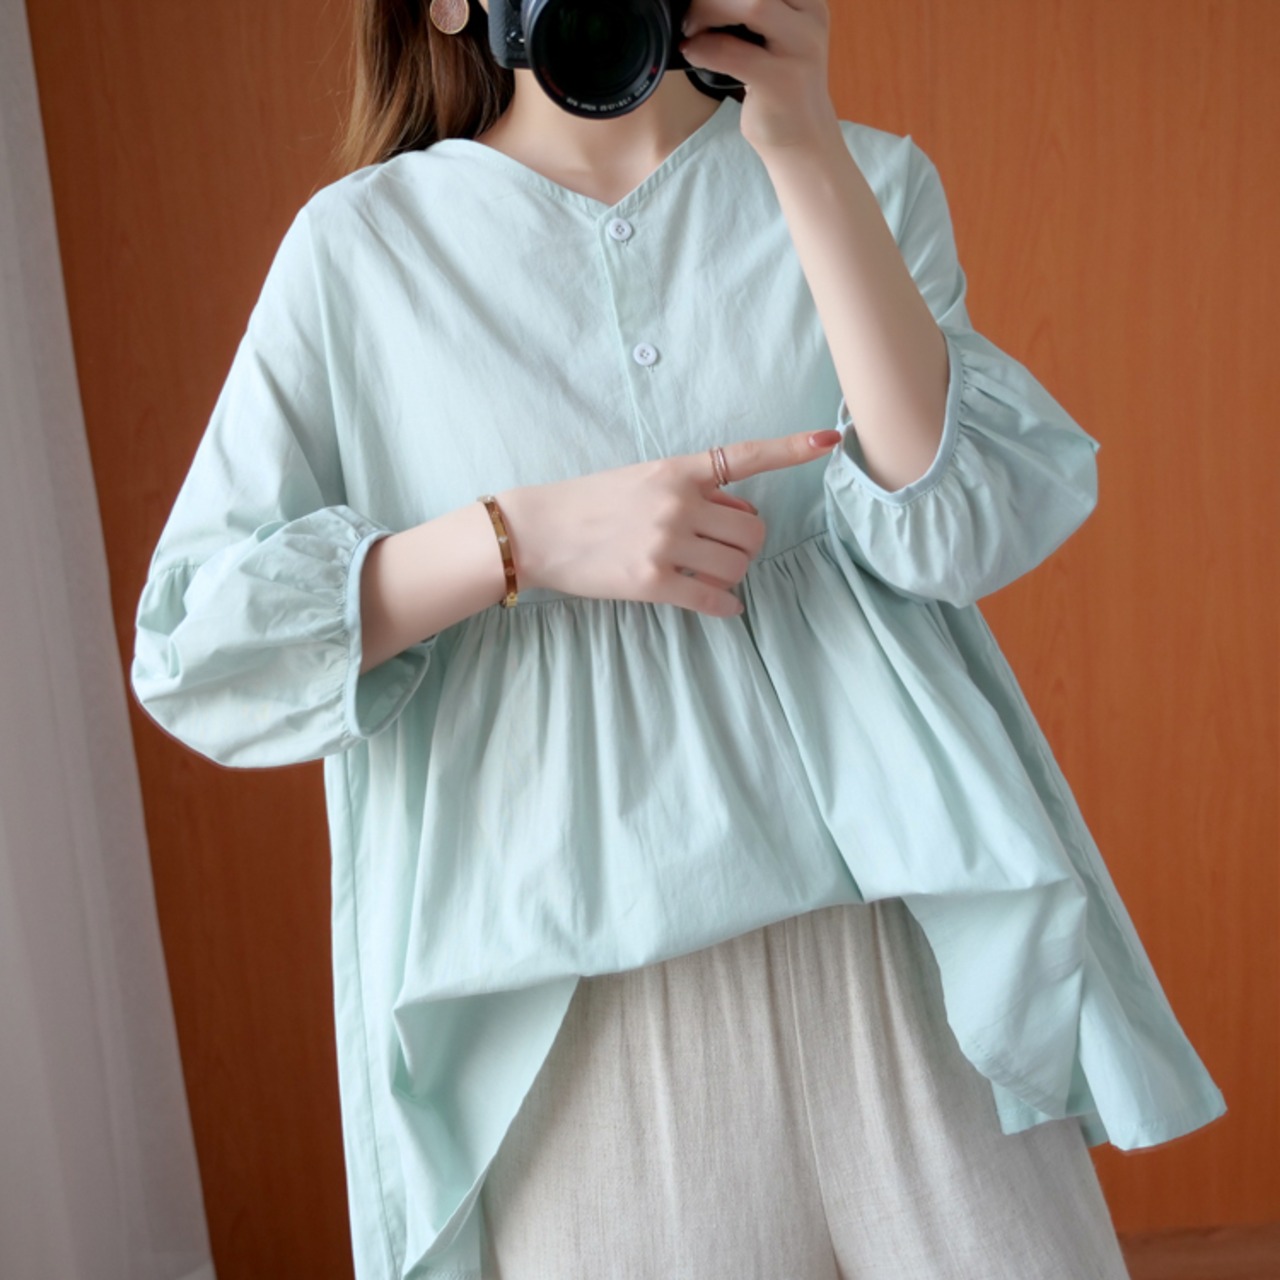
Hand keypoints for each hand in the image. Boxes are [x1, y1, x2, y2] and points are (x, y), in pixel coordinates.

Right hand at [498, 427, 841, 616]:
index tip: (831, 439)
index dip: (792, 448)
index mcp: (678, 470)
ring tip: (711, 573)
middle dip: (748, 544)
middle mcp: (677, 503)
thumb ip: (696, 492)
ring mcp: (665, 543)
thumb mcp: (644, 479)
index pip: (745, 456)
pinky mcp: (651, 581)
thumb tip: (744, 516)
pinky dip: (726, 606)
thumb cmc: (591, 502)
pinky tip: (726, 607)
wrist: (538, 530)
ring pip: (737, 566)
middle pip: (752, 531)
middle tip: (724, 549)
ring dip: (734, 574)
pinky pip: (711, 598)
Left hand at [678, 0, 839, 152]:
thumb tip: (699, 1)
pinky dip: (704, 48)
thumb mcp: (775, 38)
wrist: (804, 139)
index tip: (701, 1)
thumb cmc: (780, 87)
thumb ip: (749, 13)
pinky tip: (692, 52)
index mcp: (807, 2)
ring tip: (691, 30)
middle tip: (691, 13)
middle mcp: (810, 18)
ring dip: (710, 11)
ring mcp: (800, 50)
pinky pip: (733, 52)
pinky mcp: (781, 82)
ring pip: (754, 4)